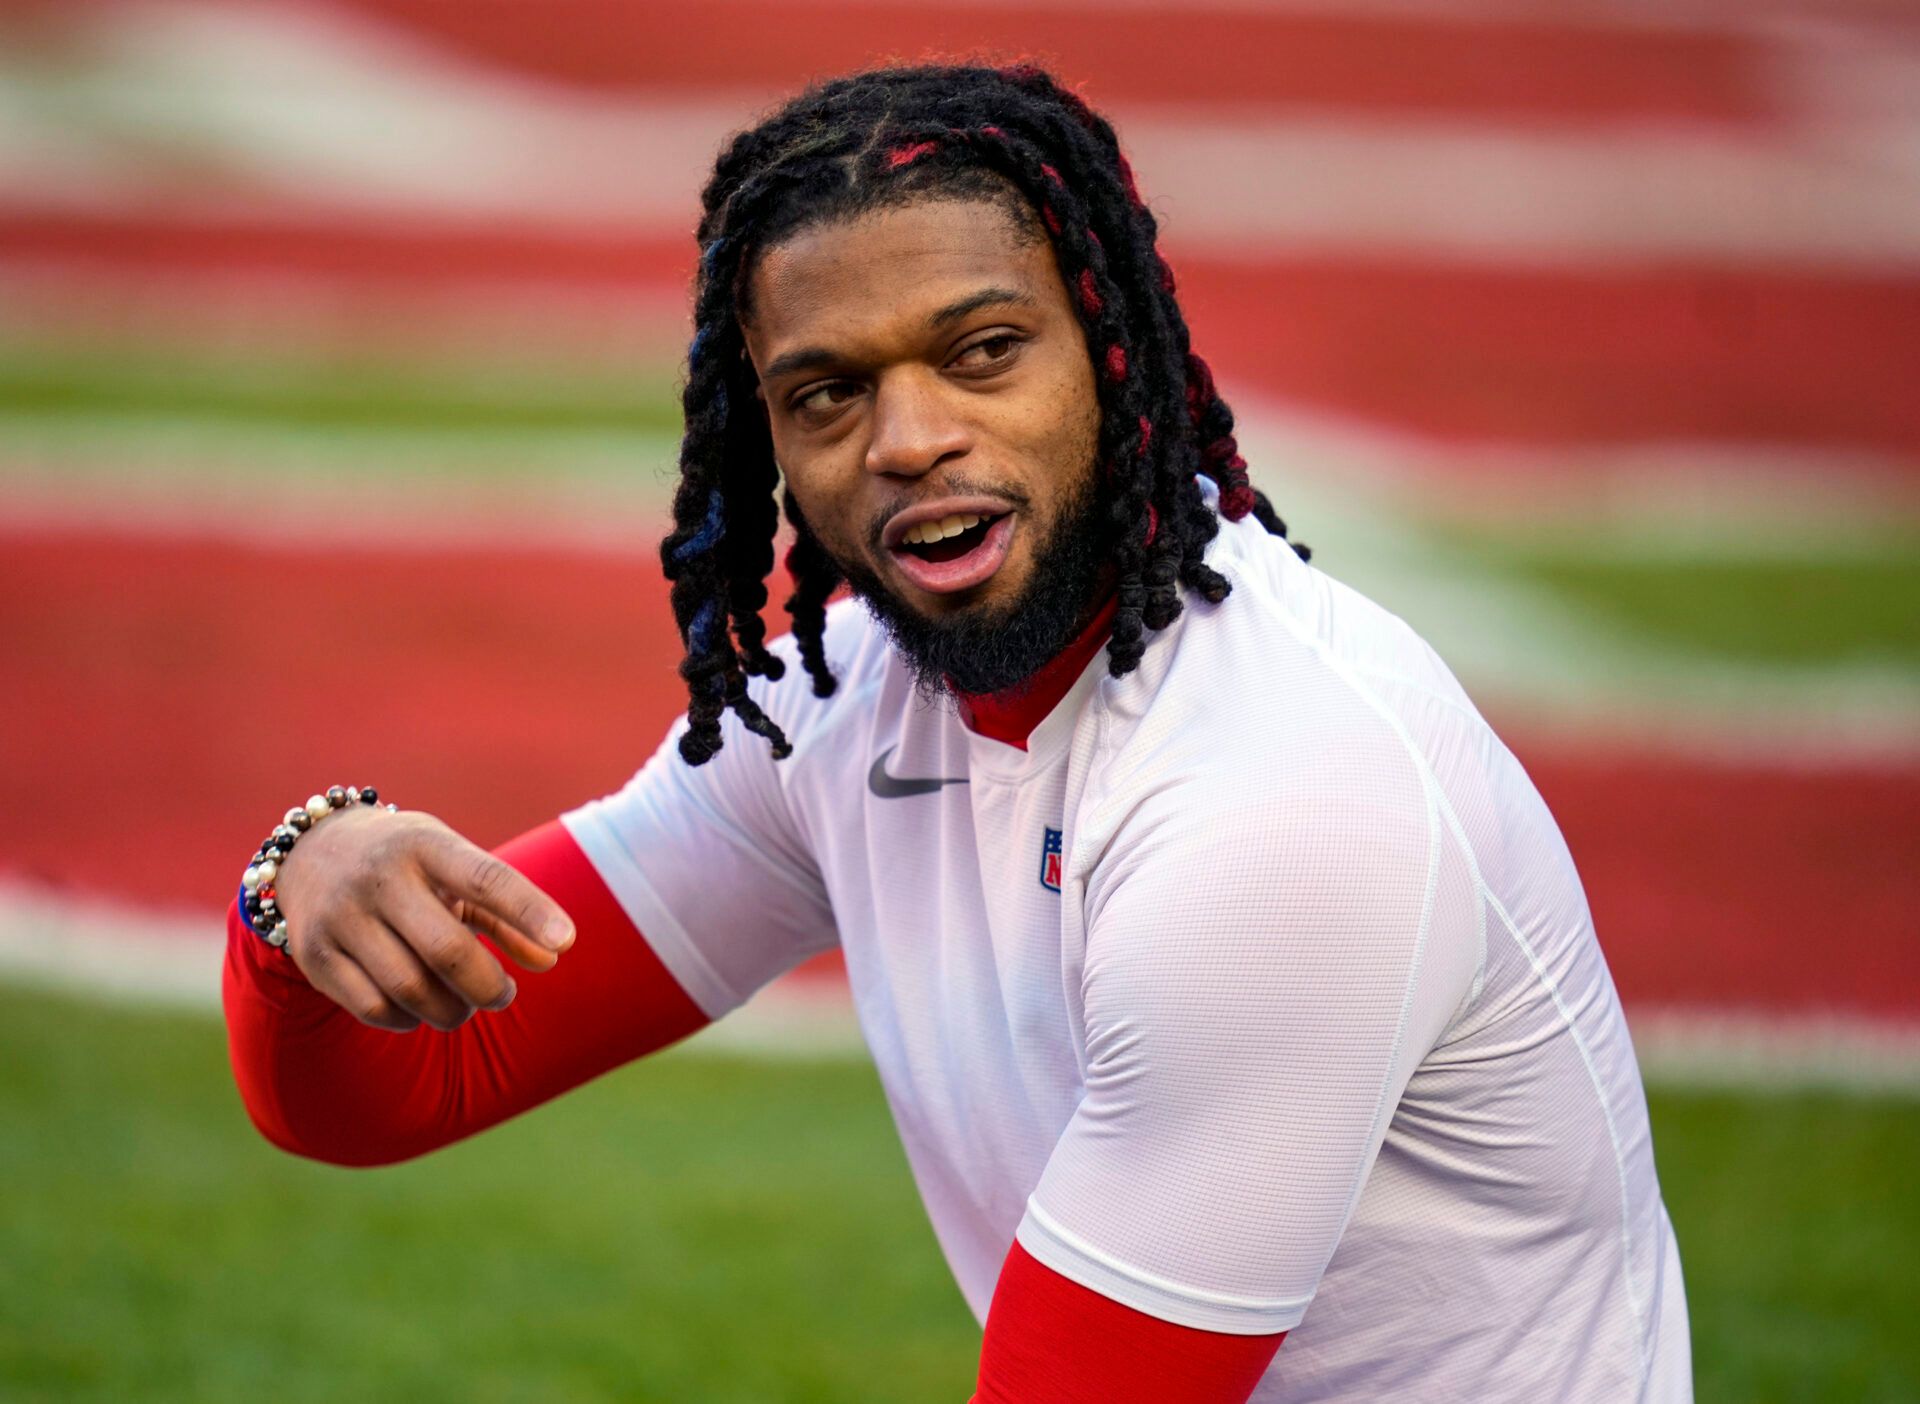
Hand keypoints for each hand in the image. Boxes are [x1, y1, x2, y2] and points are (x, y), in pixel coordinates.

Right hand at [269, 806, 576, 1033]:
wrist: (312, 853)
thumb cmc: (410, 865)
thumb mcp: (456, 868)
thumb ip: (506, 914)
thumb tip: (553, 958)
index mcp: (424, 843)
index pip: (486, 877)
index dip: (530, 910)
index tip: (568, 941)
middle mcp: (379, 876)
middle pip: (447, 951)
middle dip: (488, 987)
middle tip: (504, 996)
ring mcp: (341, 915)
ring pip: (411, 988)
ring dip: (451, 1011)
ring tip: (464, 1006)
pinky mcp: (315, 954)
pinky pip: (375, 1008)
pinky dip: (409, 1020)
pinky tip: (420, 1009)